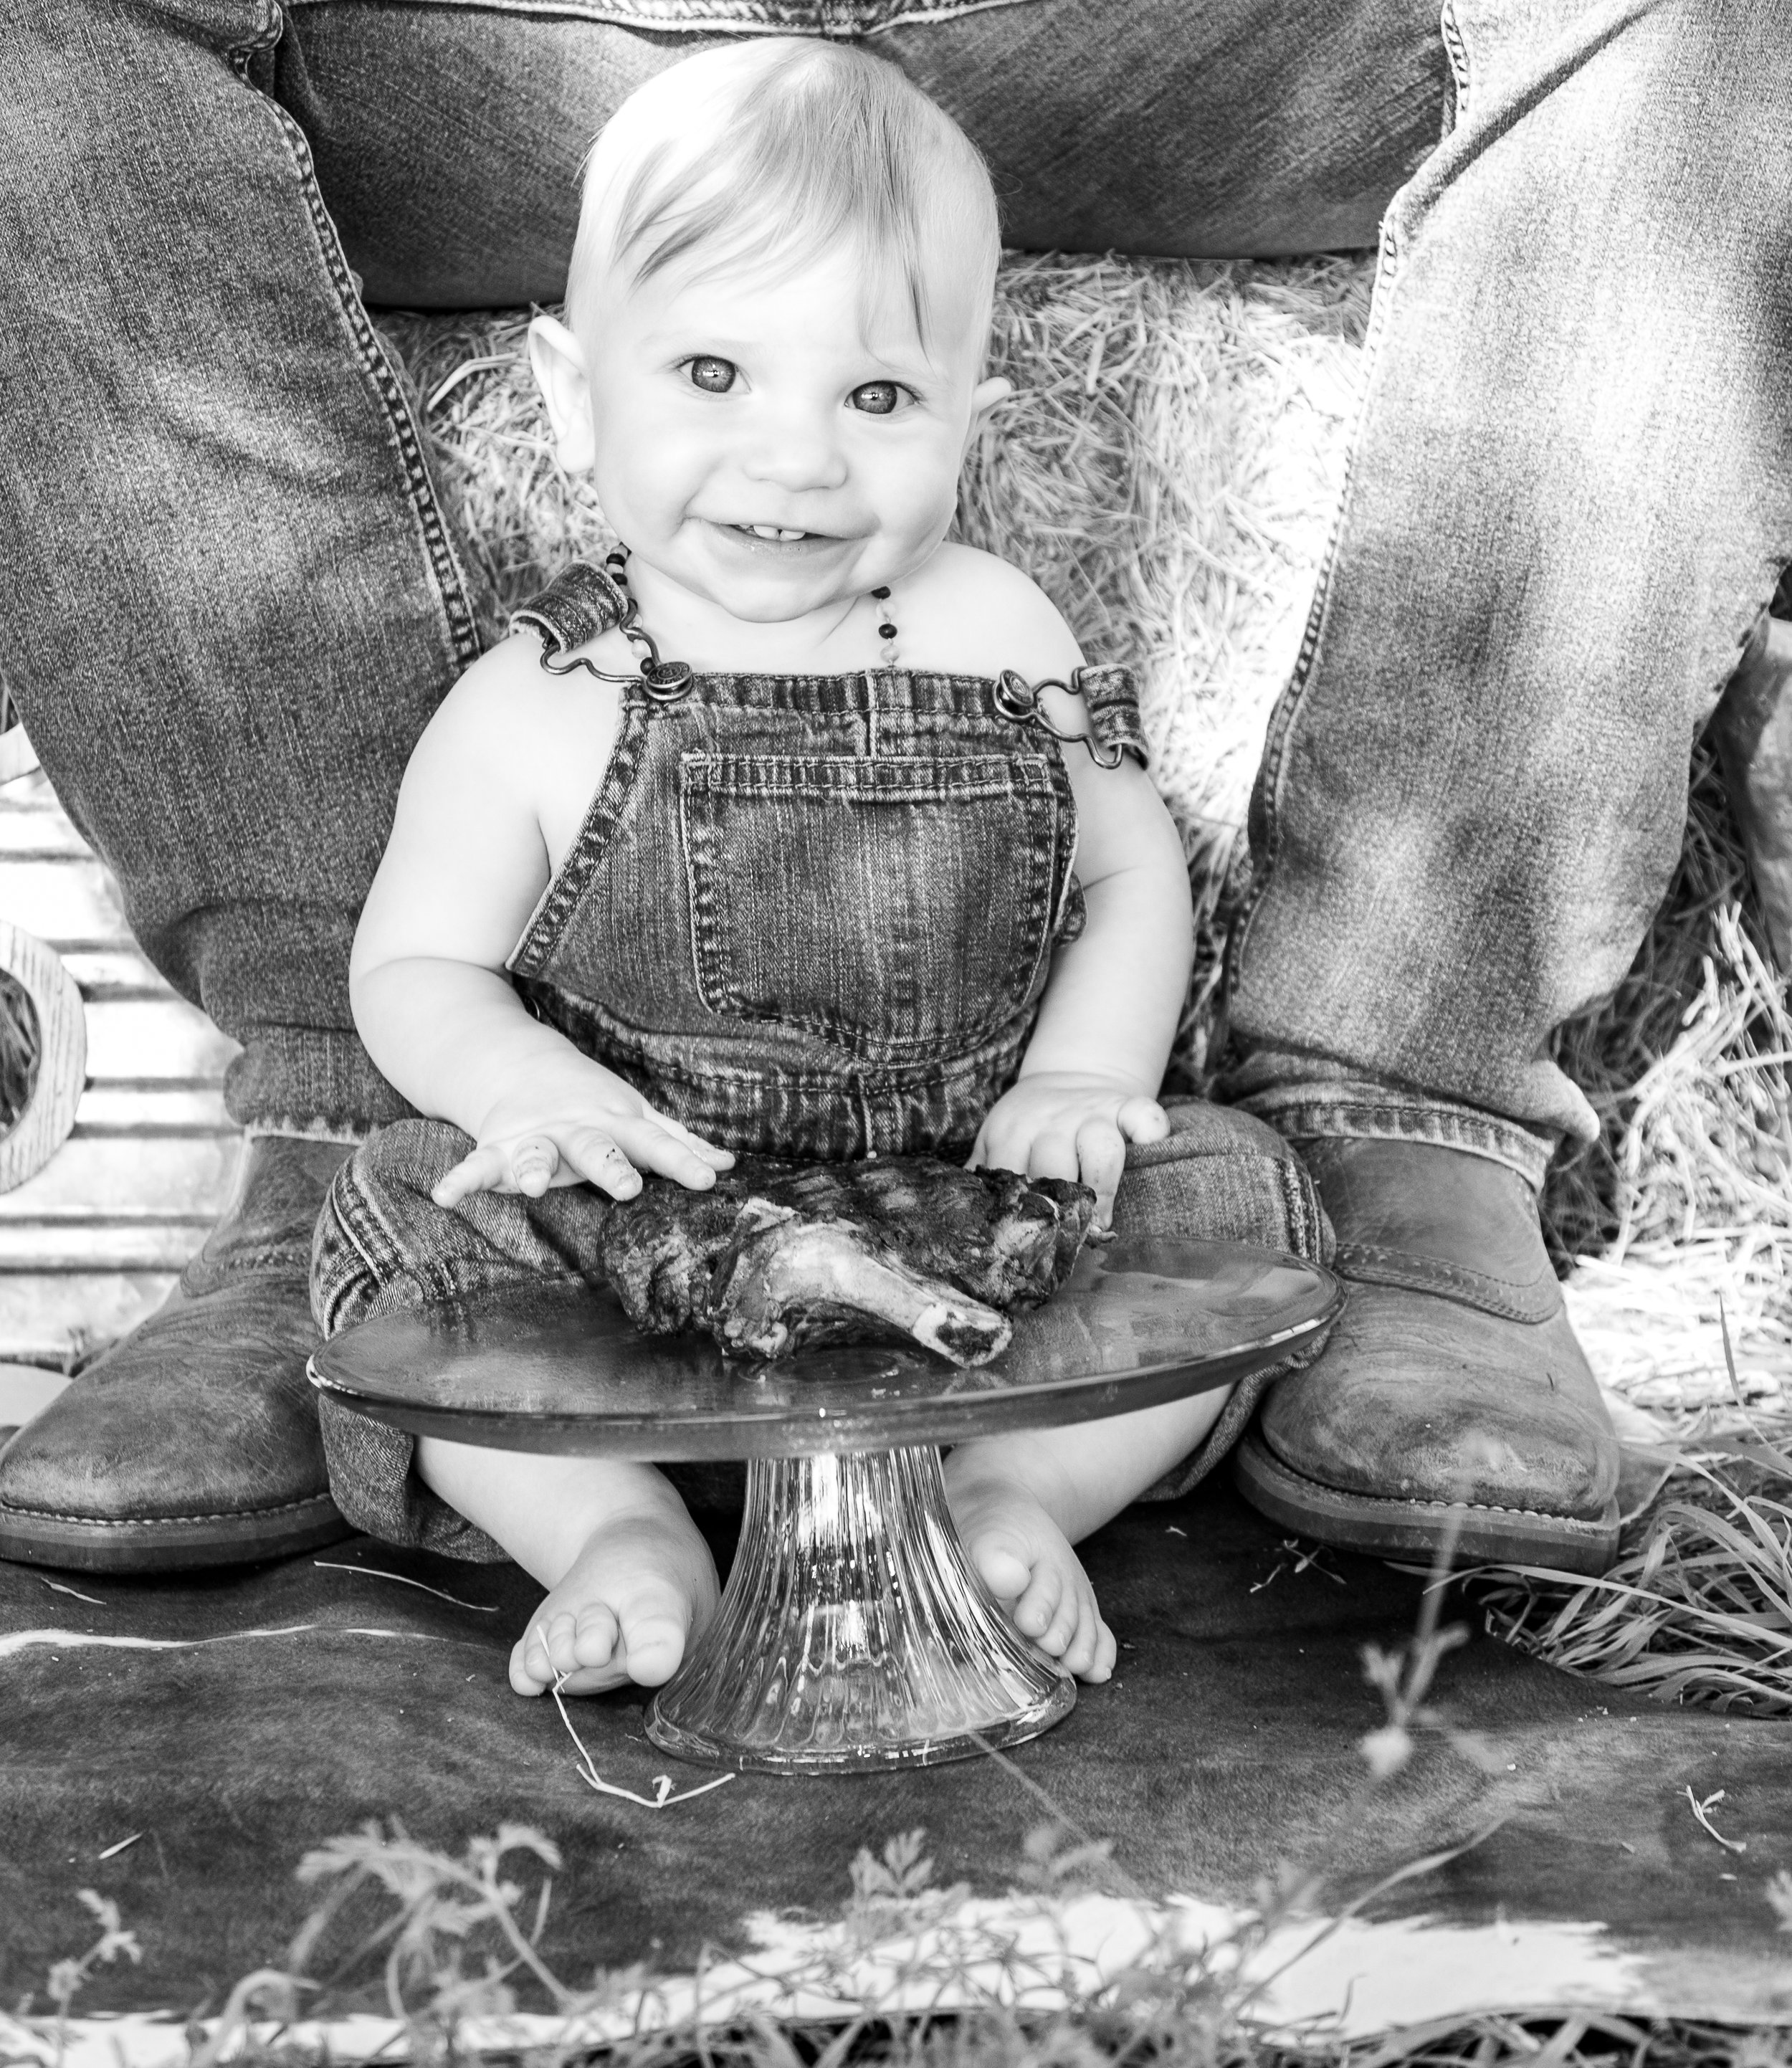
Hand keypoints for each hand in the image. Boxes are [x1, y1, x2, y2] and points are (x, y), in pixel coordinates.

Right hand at [433, 1065, 732, 1207]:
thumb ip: (677, 1142)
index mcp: (616, 1125)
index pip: (656, 1145)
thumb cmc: (592, 1103)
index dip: (683, 1161)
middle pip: (597, 1148)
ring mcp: (535, 1138)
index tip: (709, 1180)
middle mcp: (577, 1131)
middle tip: (626, 1187)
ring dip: (531, 1168)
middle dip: (610, 1166)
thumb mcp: (635, 1117)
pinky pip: (476, 1164)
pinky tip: (445, 1197)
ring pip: (535, 1154)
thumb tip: (729, 1165)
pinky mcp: (497, 1146)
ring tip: (528, 1186)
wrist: (519, 1063)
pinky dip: (459, 1179)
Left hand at [970, 1071, 1167, 1226]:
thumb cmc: (1026, 1126)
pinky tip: (1149, 1152)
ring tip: (1102, 1222)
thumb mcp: (995, 1141)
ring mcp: (1092, 1113)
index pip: (1011, 1173)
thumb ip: (981, 1174)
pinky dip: (1151, 1132)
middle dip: (1061, 1207)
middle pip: (1055, 1166)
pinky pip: (1145, 1115)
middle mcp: (1051, 1121)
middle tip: (1066, 1240)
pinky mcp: (1126, 1106)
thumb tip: (966, 1219)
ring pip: (1101, 1148)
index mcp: (1012, 1132)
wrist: (1064, 1079)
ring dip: (1103, 1187)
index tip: (1027, 1242)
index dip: (1020, 1211)